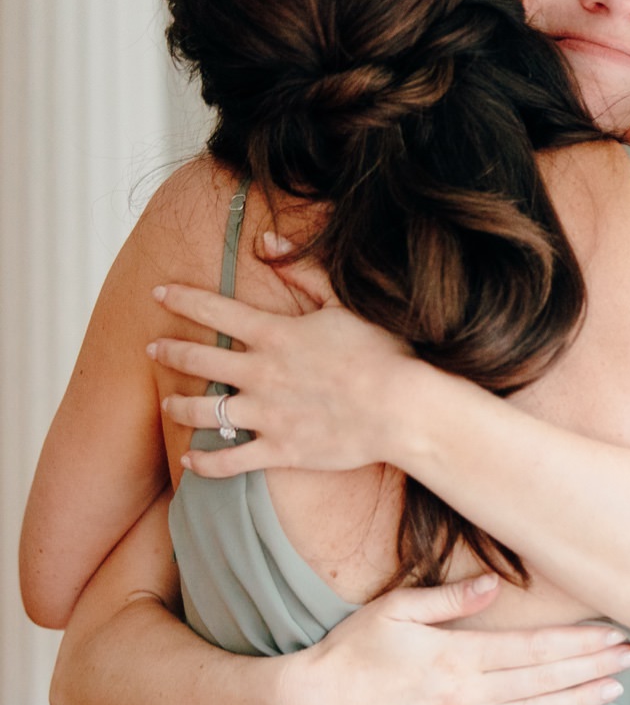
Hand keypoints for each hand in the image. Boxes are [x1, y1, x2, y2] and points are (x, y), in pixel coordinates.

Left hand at [149, 249, 425, 477]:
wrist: (402, 407)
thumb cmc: (382, 352)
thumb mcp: (345, 302)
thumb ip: (305, 271)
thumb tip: (268, 242)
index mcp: (275, 335)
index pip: (215, 311)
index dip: (182, 299)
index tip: (159, 292)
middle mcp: (261, 374)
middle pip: (198, 362)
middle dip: (169, 352)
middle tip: (153, 349)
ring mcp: (267, 414)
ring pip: (204, 413)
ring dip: (178, 408)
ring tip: (168, 404)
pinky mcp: (280, 449)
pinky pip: (229, 460)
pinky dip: (205, 462)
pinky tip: (190, 459)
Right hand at [276, 573, 629, 704]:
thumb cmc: (351, 652)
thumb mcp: (396, 611)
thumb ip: (449, 600)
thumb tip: (496, 587)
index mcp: (458, 657)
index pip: (534, 650)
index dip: (579, 642)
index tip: (615, 633)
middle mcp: (467, 696)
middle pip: (544, 680)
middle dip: (593, 666)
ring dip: (578, 702)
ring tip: (617, 689)